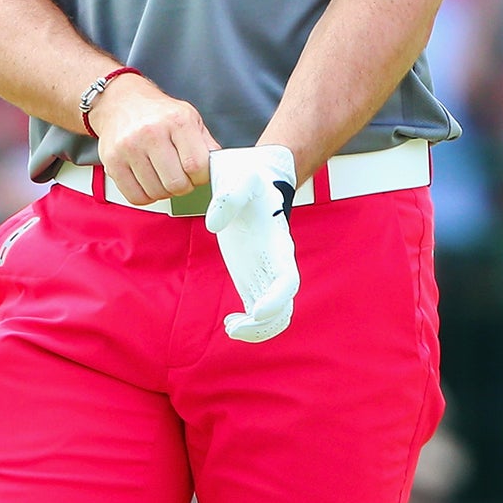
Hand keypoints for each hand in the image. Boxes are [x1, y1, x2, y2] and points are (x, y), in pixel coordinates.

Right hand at [89, 74, 218, 204]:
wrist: (121, 101)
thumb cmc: (158, 112)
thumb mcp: (189, 118)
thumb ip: (206, 144)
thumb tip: (221, 168)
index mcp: (177, 121)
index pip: (197, 165)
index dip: (201, 177)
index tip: (198, 174)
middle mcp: (151, 133)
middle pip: (176, 184)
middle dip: (184, 186)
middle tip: (181, 177)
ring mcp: (129, 148)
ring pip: (157, 193)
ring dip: (164, 191)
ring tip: (163, 175)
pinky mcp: (112, 162)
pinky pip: (136, 197)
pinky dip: (146, 196)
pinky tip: (148, 181)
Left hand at [205, 146, 298, 342]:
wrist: (254, 173)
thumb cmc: (249, 176)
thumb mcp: (240, 179)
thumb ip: (229, 197)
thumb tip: (214, 226)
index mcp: (277, 243)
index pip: (288, 279)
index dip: (277, 298)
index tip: (257, 310)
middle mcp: (275, 261)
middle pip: (285, 305)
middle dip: (265, 324)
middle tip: (234, 328)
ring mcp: (265, 270)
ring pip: (275, 313)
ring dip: (258, 329)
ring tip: (231, 328)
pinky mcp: (252, 274)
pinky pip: (258, 309)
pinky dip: (249, 323)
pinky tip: (229, 323)